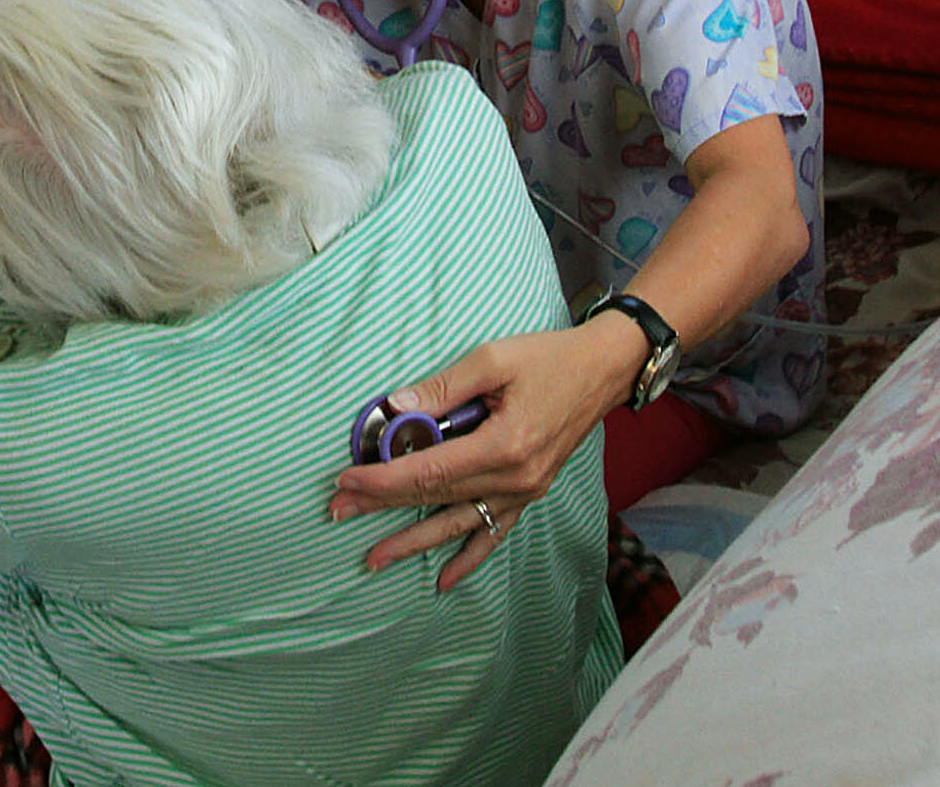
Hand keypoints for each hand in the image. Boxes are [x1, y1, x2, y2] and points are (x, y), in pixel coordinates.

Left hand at [329, 322, 636, 589]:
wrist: (601, 371)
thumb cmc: (548, 358)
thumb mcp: (492, 360)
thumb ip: (441, 388)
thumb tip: (394, 408)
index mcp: (504, 444)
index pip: (429, 470)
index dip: (383, 478)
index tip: (346, 479)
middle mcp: (515, 478)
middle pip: (435, 497)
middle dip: (382, 505)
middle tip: (337, 510)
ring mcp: (524, 491)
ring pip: (458, 523)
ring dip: (414, 541)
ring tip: (374, 559)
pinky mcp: (530, 493)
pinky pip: (494, 532)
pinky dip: (469, 558)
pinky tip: (445, 580)